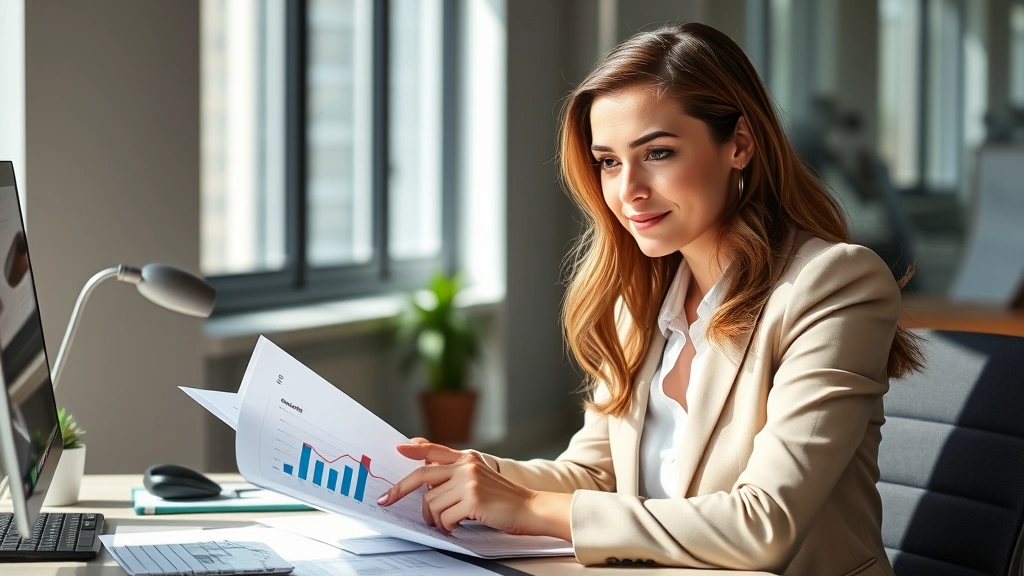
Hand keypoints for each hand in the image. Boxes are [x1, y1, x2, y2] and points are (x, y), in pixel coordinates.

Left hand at [378, 439, 538, 534]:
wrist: (529, 508)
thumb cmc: (503, 498)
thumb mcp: (480, 477)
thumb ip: (456, 472)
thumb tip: (428, 475)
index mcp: (467, 458)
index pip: (434, 450)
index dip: (414, 448)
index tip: (398, 449)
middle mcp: (466, 466)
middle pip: (422, 476)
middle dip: (401, 490)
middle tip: (387, 500)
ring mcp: (469, 481)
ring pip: (432, 501)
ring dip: (435, 518)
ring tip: (446, 523)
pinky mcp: (472, 499)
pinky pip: (444, 516)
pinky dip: (447, 526)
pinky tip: (456, 527)